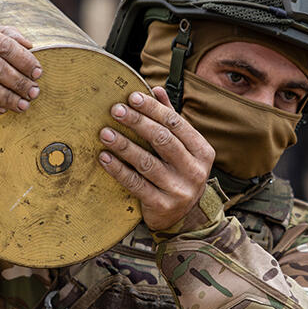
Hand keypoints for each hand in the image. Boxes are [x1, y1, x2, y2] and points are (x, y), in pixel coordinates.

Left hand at [98, 86, 215, 230]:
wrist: (183, 218)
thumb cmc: (179, 174)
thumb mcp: (183, 148)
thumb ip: (170, 119)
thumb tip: (156, 90)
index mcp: (202, 151)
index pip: (176, 124)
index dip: (153, 109)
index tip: (132, 97)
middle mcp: (194, 170)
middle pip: (162, 140)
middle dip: (137, 122)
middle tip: (116, 110)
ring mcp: (179, 189)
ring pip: (147, 162)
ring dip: (124, 145)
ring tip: (105, 133)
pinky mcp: (162, 205)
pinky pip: (136, 184)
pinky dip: (118, 169)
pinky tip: (105, 157)